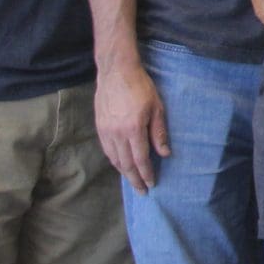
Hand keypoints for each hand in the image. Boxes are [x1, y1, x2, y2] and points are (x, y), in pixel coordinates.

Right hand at [94, 58, 169, 192]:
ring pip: (115, 159)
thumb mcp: (157, 108)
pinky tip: (120, 165)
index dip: (146, 174)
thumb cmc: (141, 87)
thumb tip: (164, 154)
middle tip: (142, 192)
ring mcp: (106, 130)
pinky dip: (114, 160)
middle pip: (126, 164)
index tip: (152, 184)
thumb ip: (159, 133)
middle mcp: (117, 133)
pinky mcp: (99, 126)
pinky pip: (107, 150)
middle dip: (135, 179)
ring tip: (132, 181)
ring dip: (124, 172)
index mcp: (134, 129)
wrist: (116, 71)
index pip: (140, 159)